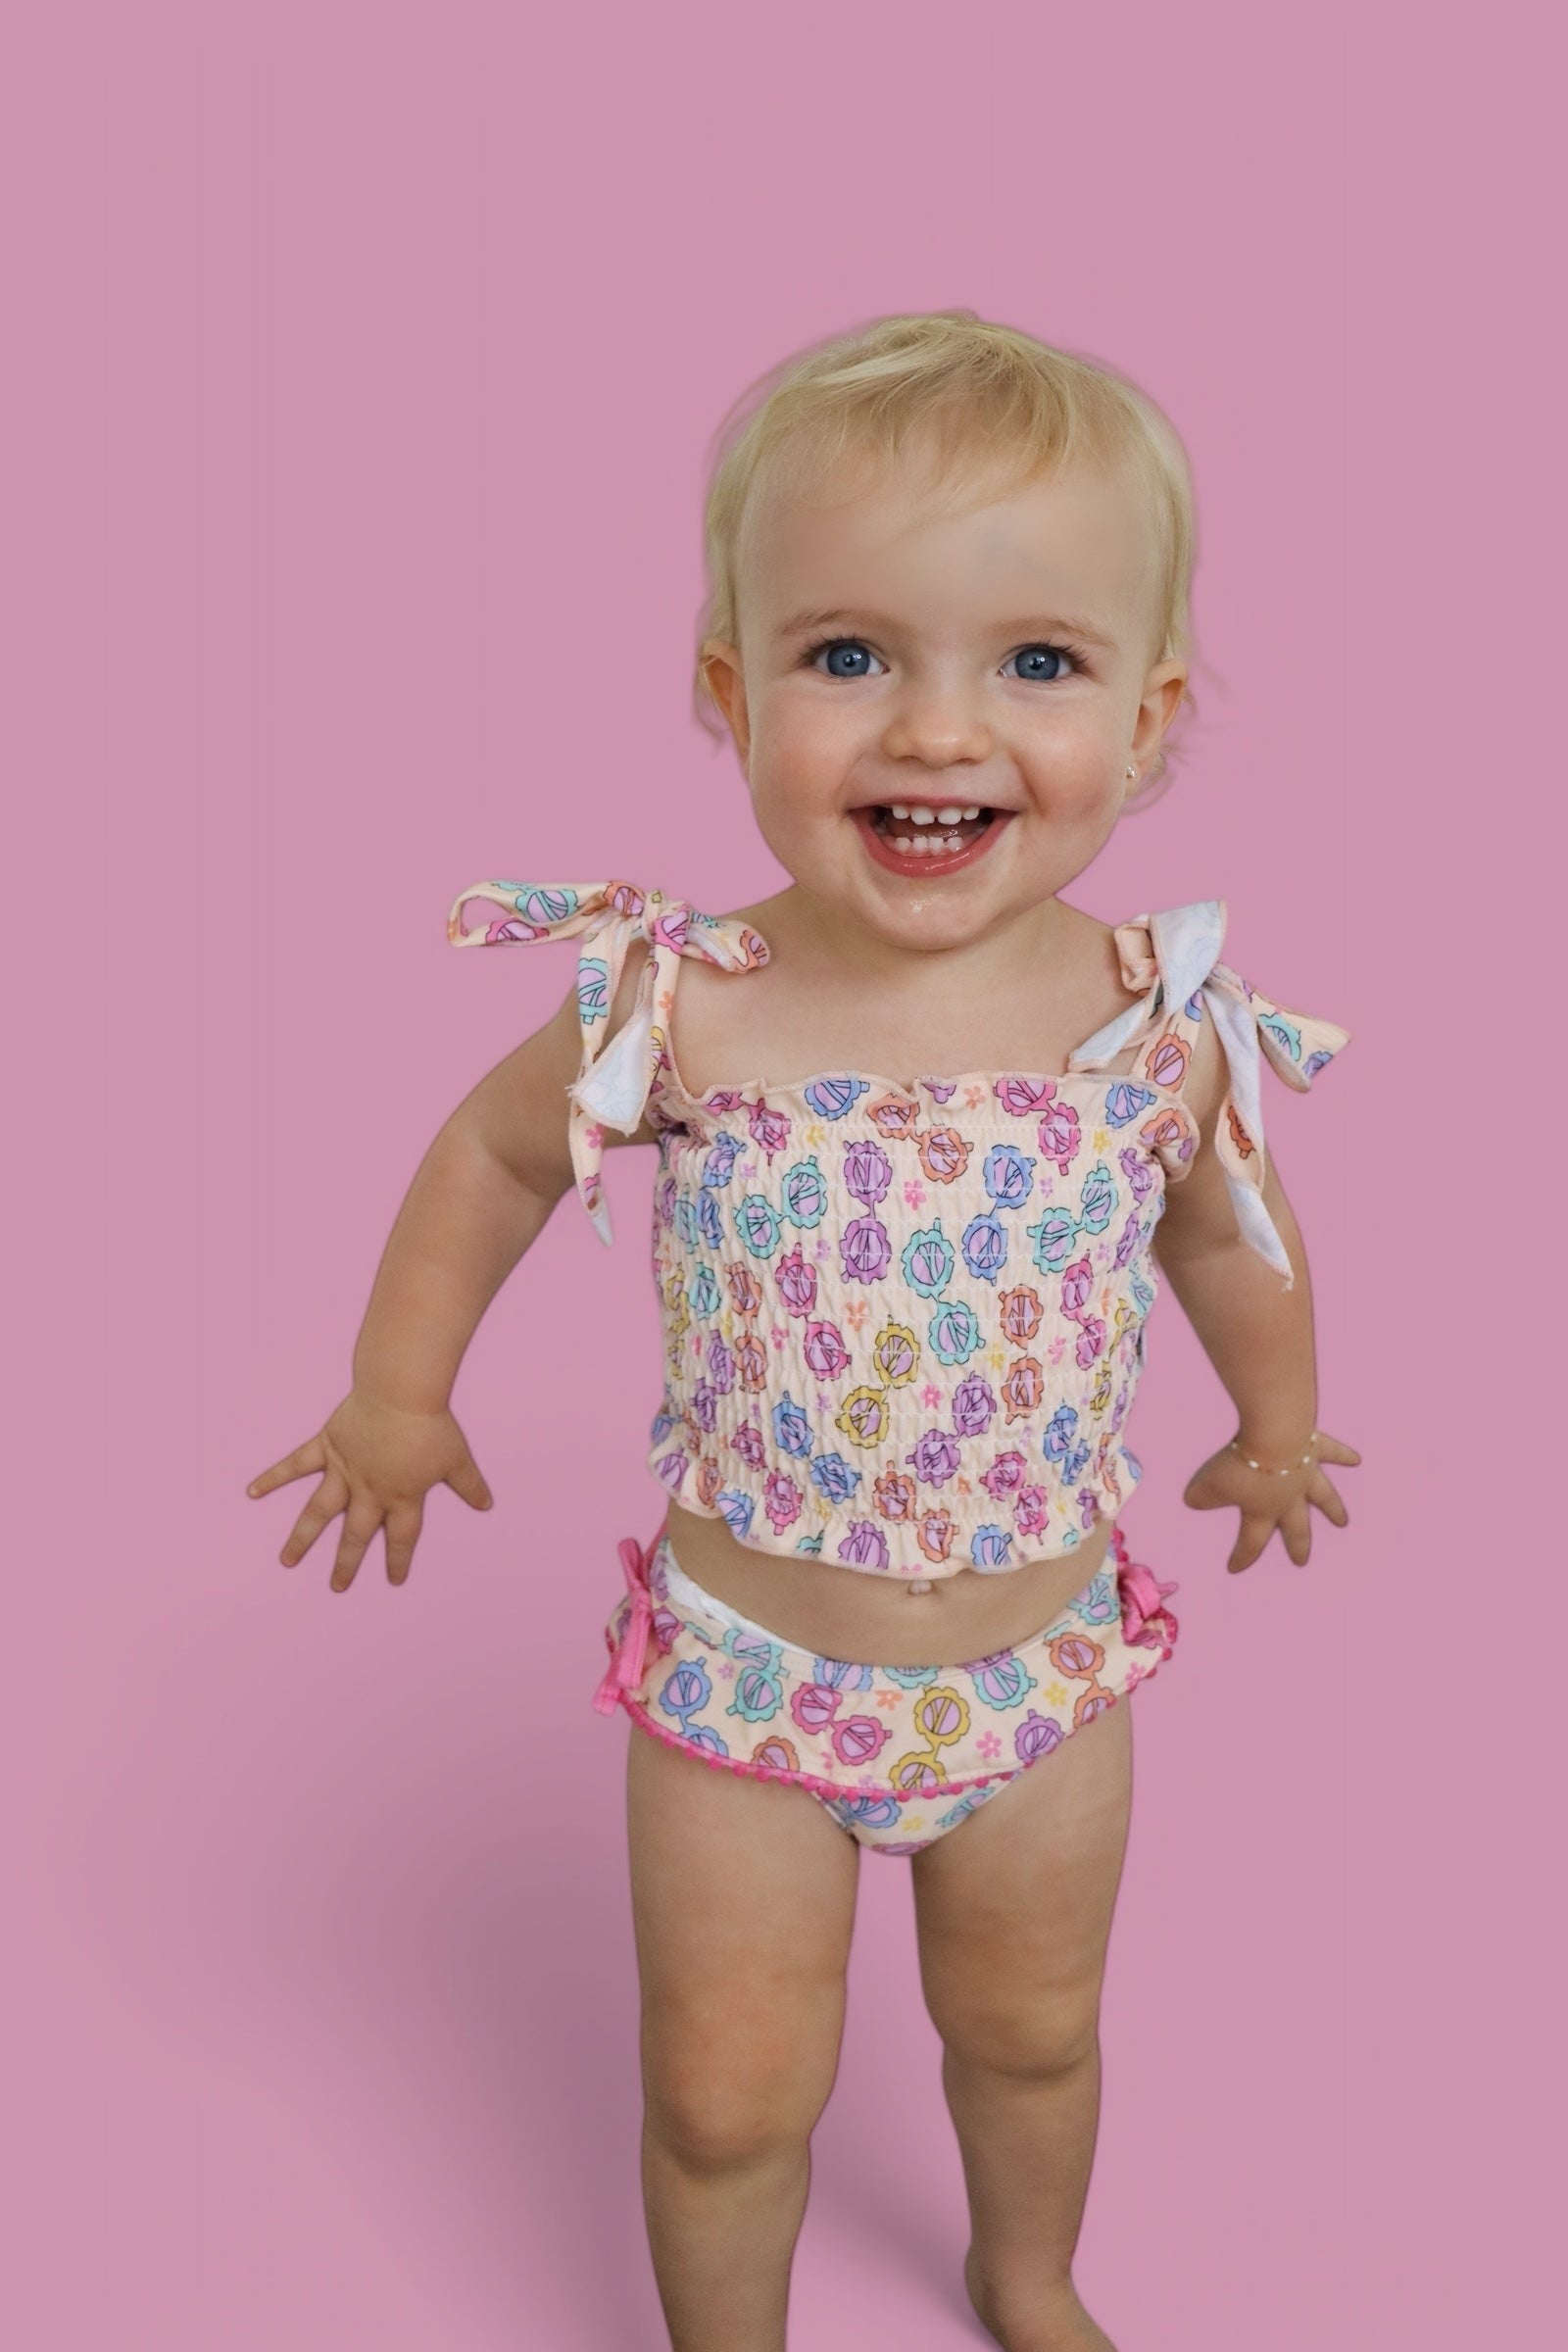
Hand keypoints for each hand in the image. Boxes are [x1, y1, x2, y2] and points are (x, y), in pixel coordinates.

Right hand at [246, 1391, 493, 1590]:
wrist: (400, 1392)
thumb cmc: (431, 1424)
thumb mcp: (457, 1458)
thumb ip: (469, 1485)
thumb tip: (487, 1504)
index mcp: (402, 1497)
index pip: (402, 1537)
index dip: (399, 1560)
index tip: (394, 1580)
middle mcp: (369, 1491)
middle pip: (356, 1535)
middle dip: (347, 1563)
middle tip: (337, 1586)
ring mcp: (343, 1470)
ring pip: (319, 1512)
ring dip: (303, 1538)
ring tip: (287, 1561)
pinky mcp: (326, 1446)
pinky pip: (295, 1465)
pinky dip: (273, 1477)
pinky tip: (251, 1492)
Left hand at [1182, 1429, 1360, 1573]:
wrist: (1274, 1434)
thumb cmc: (1241, 1464)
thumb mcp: (1208, 1485)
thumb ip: (1200, 1497)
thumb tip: (1193, 1501)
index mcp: (1264, 1511)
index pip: (1251, 1542)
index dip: (1242, 1557)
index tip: (1233, 1569)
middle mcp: (1289, 1497)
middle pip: (1296, 1528)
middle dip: (1297, 1546)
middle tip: (1301, 1561)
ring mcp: (1305, 1473)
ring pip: (1323, 1497)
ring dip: (1333, 1510)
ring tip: (1342, 1522)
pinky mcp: (1314, 1447)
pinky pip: (1332, 1453)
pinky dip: (1344, 1456)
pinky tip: (1356, 1459)